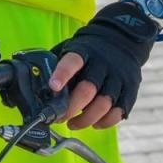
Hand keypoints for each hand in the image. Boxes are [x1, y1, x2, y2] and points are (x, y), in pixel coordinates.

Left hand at [49, 0, 160, 130]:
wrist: (122, 39)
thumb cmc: (88, 51)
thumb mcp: (71, 48)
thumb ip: (56, 63)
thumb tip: (32, 81)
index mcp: (84, 51)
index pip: (72, 62)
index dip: (62, 74)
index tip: (52, 87)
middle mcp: (103, 64)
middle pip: (87, 90)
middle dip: (71, 108)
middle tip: (59, 117)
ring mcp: (118, 78)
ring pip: (103, 105)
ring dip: (86, 119)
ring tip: (72, 124)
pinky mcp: (130, 90)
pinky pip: (118, 112)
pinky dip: (104, 122)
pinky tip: (93, 123)